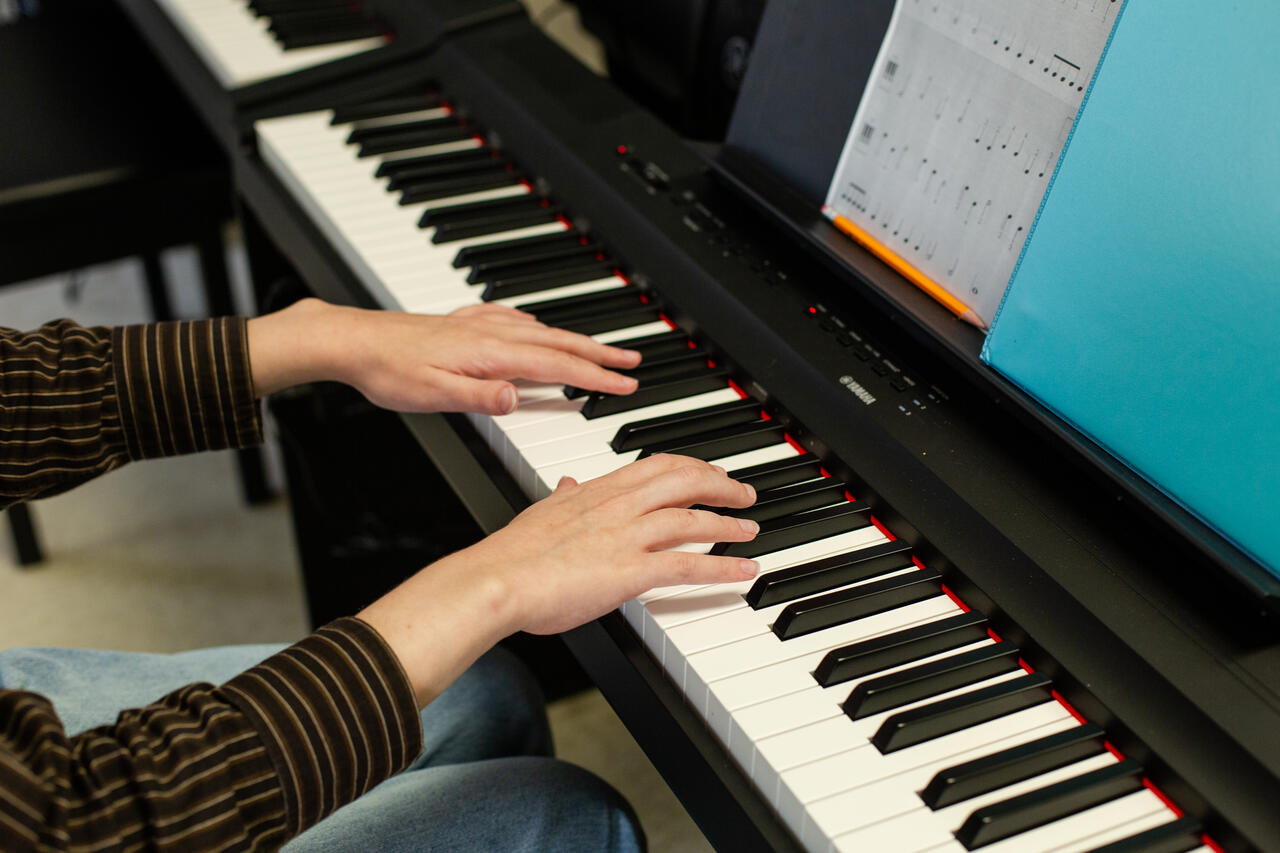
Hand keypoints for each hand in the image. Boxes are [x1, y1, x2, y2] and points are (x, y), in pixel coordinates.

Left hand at [247, 298, 640, 412]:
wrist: (352, 340)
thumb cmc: (388, 371)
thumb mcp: (432, 395)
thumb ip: (479, 398)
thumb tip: (516, 398)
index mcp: (489, 355)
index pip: (555, 368)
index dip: (594, 377)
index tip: (624, 384)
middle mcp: (490, 335)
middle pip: (558, 343)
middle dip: (599, 354)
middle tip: (632, 361)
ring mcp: (478, 326)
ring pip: (540, 331)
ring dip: (575, 339)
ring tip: (600, 348)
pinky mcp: (463, 324)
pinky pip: (513, 320)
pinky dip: (536, 325)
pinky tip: (536, 325)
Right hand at [462, 453, 761, 634]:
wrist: (499, 579)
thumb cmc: (513, 555)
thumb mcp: (541, 512)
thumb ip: (562, 497)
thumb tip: (568, 484)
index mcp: (597, 491)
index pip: (656, 465)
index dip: (690, 466)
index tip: (708, 470)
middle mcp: (618, 506)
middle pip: (684, 481)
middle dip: (720, 484)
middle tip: (743, 493)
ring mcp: (627, 537)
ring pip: (692, 519)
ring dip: (728, 523)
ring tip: (749, 529)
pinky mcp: (630, 571)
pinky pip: (688, 565)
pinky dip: (721, 567)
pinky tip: (743, 571)